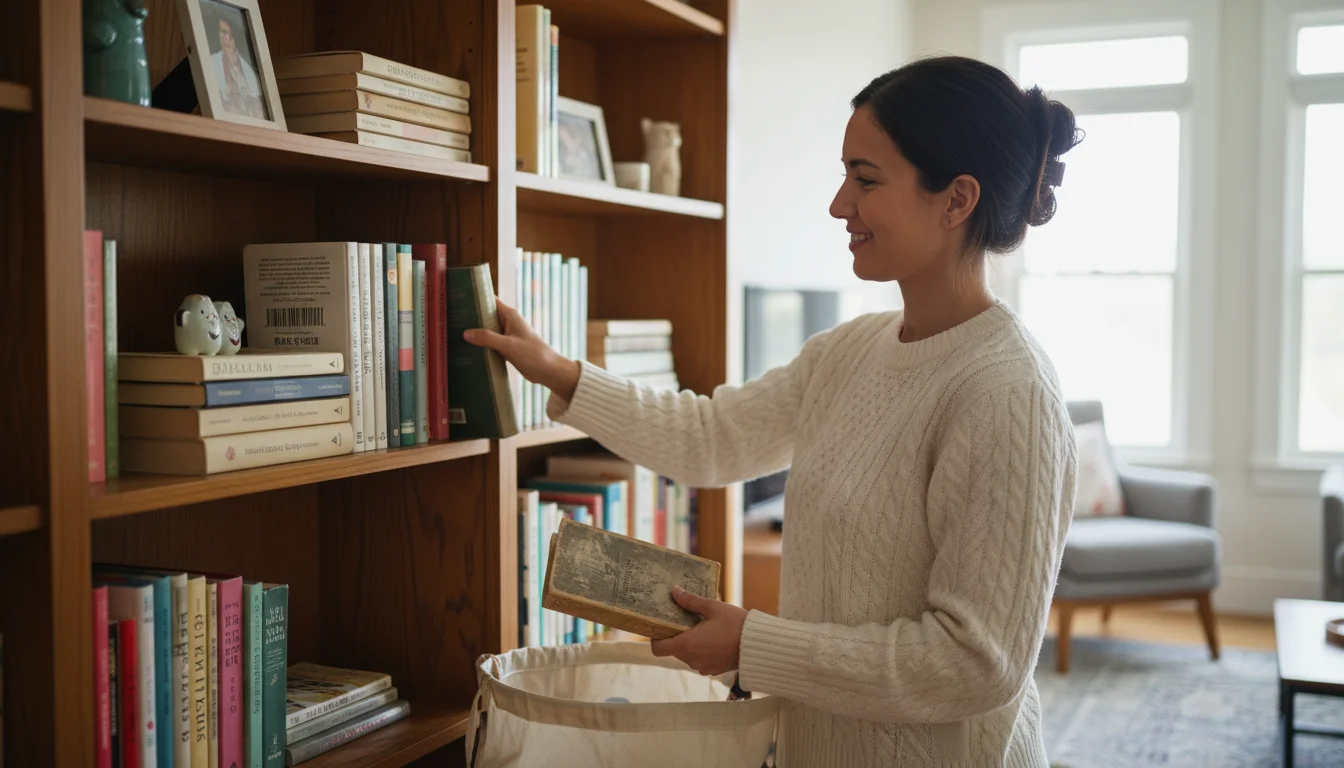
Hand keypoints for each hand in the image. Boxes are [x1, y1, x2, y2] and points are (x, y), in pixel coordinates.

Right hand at [463, 299, 581, 401]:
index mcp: (509, 315)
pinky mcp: (506, 347)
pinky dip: (480, 344)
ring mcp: (506, 335)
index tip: (458, 296)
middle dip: (470, 315)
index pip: (490, 300)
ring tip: (453, 332)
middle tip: (450, 317)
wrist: (548, 371)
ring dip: (474, 331)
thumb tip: (466, 333)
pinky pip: (489, 342)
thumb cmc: (533, 354)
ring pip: (486, 329)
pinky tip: (466, 348)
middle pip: (485, 314)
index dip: (475, 297)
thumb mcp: (508, 345)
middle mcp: (507, 322)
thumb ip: (487, 338)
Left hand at [649, 586, 747, 676]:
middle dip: (676, 636)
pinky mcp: (713, 670)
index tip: (660, 627)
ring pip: (687, 655)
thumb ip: (691, 601)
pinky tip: (713, 639)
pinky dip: (701, 651)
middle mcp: (692, 659)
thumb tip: (674, 591)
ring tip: (702, 628)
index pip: (658, 649)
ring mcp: (703, 667)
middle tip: (685, 621)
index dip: (655, 639)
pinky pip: (700, 661)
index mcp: (688, 644)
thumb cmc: (736, 624)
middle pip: (673, 650)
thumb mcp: (713, 607)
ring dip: (690, 644)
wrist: (758, 645)